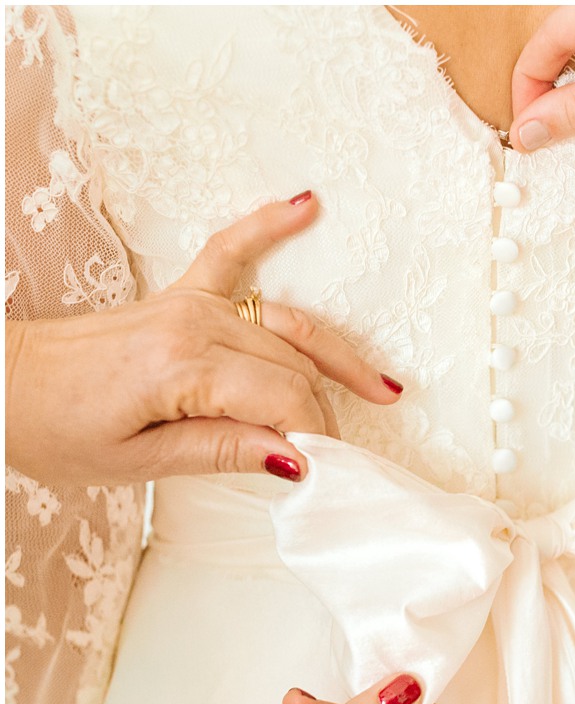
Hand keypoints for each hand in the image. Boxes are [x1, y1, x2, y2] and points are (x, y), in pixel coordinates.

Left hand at [4, 193, 400, 486]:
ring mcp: (191, 303)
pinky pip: (233, 251)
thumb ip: (222, 452)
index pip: (284, 399)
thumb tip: (296, 458)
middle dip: (323, 412)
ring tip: (383, 391)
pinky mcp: (182, 293)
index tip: (327, 472)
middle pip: (293, 367)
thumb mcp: (137, 462)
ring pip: (288, 327)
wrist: (4, 384)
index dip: (314, 437)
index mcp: (183, 368)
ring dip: (336, 357)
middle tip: (340, 458)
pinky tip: (307, 206)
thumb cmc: (57, 429)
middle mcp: (194, 324)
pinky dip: (268, 226)